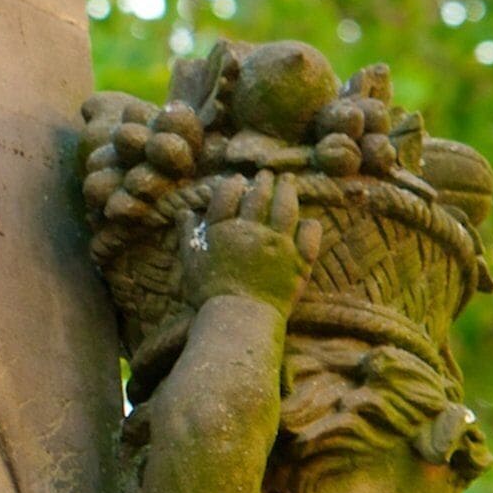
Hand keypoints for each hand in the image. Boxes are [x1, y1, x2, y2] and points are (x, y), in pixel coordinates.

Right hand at [181, 173, 308, 311]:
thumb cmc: (209, 293)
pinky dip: (309, 225)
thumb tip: (183, 212)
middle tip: (267, 174)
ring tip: (288, 181)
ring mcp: (279, 244)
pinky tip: (307, 220)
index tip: (237, 180)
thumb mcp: (191, 262)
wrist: (239, 318)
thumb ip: (188, 235)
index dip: (233, 184)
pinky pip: (308, 235)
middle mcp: (253, 231)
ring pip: (286, 208)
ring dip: (287, 190)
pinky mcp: (298, 260)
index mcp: (224, 230)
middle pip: (259, 196)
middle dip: (263, 182)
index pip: (228, 196)